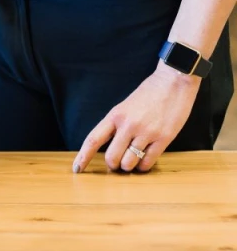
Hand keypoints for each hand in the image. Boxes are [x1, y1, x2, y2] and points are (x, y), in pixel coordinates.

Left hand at [73, 63, 200, 173]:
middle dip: (113, 165)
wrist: (173, 82)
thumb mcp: (125, 107)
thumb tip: (109, 146)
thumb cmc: (148, 94)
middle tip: (117, 164)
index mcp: (115, 115)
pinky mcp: (164, 138)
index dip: (83, 157)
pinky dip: (144, 166)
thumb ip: (116, 125)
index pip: (93, 140)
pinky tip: (144, 162)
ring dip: (129, 167)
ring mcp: (146, 132)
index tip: (76, 169)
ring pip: (129, 162)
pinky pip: (148, 161)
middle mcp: (128, 125)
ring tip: (132, 163)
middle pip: (111, 157)